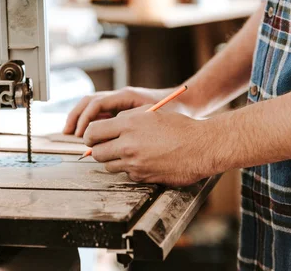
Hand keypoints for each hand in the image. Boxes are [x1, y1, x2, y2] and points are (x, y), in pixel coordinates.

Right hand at [64, 87, 172, 136]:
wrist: (186, 101)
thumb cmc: (174, 110)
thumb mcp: (156, 118)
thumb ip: (135, 126)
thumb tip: (113, 142)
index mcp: (126, 96)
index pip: (98, 103)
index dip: (86, 119)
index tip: (81, 134)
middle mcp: (120, 96)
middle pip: (89, 102)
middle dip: (76, 117)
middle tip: (69, 133)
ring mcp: (119, 100)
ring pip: (92, 106)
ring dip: (80, 118)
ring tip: (71, 133)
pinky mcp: (121, 107)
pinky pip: (100, 112)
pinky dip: (90, 121)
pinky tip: (87, 134)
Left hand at [83, 106, 223, 186]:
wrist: (202, 147)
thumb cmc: (179, 127)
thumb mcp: (150, 113)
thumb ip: (126, 118)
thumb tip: (109, 126)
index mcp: (128, 124)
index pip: (92, 132)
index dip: (89, 135)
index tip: (91, 137)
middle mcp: (128, 145)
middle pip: (96, 152)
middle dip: (98, 149)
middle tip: (105, 146)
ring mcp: (134, 163)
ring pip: (108, 165)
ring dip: (113, 160)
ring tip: (127, 152)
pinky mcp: (142, 177)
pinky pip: (126, 174)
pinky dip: (130, 169)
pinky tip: (143, 161)